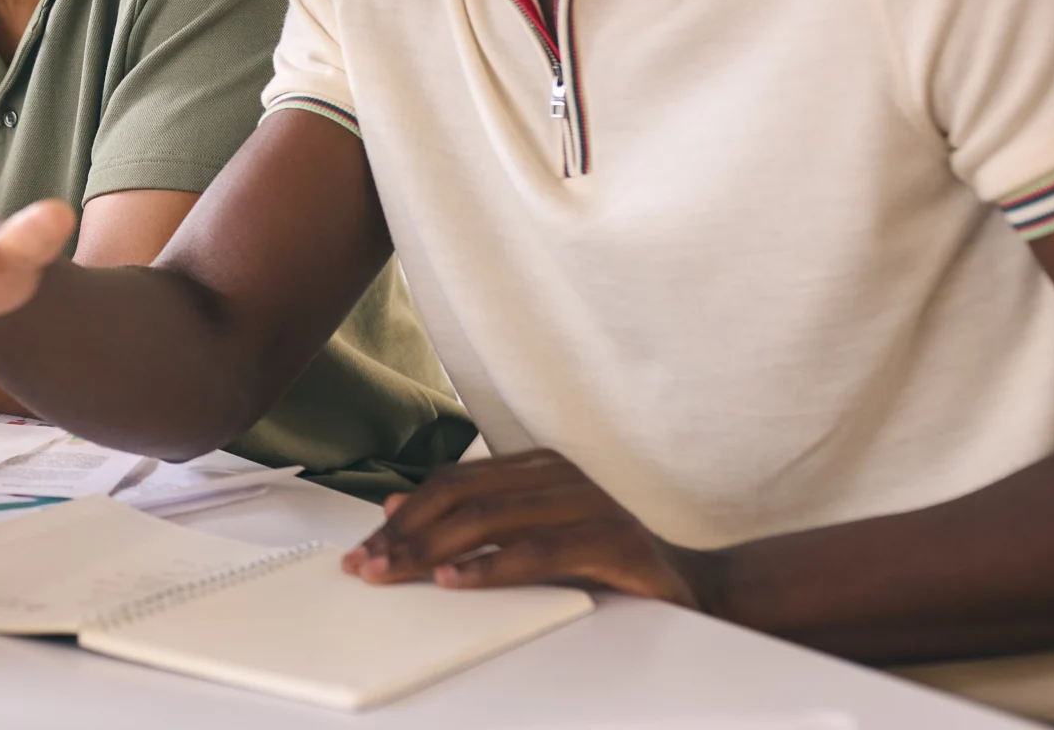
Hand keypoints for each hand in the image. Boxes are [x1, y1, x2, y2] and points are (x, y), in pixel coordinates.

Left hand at [342, 448, 722, 607]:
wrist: (690, 587)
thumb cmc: (603, 562)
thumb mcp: (526, 537)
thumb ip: (468, 520)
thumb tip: (394, 509)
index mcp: (536, 467)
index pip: (450, 484)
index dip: (402, 516)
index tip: (363, 549)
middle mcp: (559, 475)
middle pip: (460, 497)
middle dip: (405, 534)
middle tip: (367, 566)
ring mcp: (588, 502)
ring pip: (490, 519)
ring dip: (432, 550)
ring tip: (395, 574)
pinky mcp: (612, 540)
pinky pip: (537, 551)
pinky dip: (489, 567)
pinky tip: (455, 581)